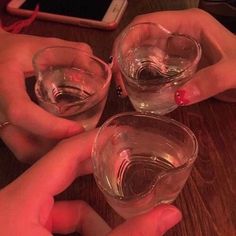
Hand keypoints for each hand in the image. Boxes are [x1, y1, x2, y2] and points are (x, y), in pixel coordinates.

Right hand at [0, 29, 91, 161]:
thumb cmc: (12, 50)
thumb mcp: (39, 45)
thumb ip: (69, 52)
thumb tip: (95, 65)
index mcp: (3, 85)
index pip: (21, 112)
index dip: (50, 126)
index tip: (78, 129)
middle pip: (23, 143)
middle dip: (56, 148)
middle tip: (83, 141)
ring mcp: (0, 122)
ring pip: (23, 151)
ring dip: (52, 152)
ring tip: (77, 144)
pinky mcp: (5, 128)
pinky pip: (23, 148)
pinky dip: (45, 150)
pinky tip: (62, 142)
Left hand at [0, 130, 180, 235]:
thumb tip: (170, 214)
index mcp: (19, 202)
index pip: (64, 153)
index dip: (95, 140)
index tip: (121, 134)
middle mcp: (14, 201)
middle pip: (64, 169)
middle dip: (97, 168)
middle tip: (126, 163)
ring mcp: (16, 214)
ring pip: (63, 201)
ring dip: (92, 215)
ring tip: (114, 230)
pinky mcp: (20, 226)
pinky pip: (55, 217)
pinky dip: (77, 226)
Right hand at [113, 8, 235, 104]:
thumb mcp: (232, 70)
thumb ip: (210, 81)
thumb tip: (177, 97)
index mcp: (189, 23)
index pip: (147, 23)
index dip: (127, 39)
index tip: (117, 63)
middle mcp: (179, 31)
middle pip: (142, 35)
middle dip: (125, 54)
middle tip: (118, 79)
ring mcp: (178, 45)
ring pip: (146, 48)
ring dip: (131, 63)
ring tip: (123, 83)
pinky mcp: (178, 59)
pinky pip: (154, 61)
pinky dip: (142, 71)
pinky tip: (137, 84)